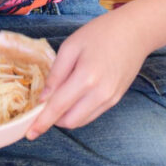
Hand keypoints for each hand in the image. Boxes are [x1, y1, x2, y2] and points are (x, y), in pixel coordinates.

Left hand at [25, 13, 148, 139]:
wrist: (135, 32)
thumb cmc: (100, 33)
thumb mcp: (71, 46)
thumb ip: (56, 74)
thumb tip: (43, 99)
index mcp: (86, 78)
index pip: (59, 107)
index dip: (42, 122)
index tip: (30, 133)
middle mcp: (100, 94)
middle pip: (70, 121)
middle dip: (53, 119)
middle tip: (44, 105)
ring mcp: (110, 99)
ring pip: (81, 121)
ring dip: (66, 116)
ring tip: (59, 97)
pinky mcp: (116, 99)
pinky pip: (92, 114)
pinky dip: (79, 111)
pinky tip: (74, 95)